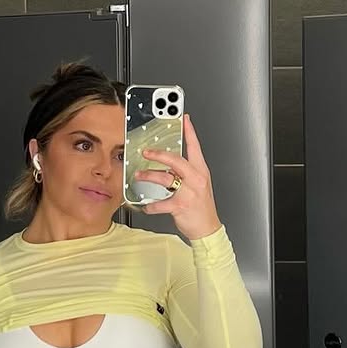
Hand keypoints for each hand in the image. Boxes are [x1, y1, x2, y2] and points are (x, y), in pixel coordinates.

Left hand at [134, 113, 221, 241]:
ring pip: (164, 178)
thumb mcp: (198, 185)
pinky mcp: (180, 206)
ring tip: (139, 176)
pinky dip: (150, 206)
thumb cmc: (202, 207)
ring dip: (148, 176)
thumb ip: (185, 174)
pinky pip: (160, 203)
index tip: (184, 119)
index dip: (189, 132)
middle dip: (158, 155)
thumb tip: (168, 165)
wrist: (208, 228)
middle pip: (175, 160)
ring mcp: (188, 193)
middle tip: (146, 152)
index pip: (195, 147)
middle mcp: (196, 179)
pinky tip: (146, 207)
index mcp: (201, 171)